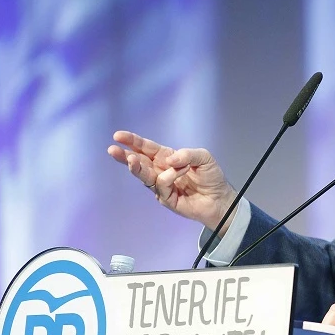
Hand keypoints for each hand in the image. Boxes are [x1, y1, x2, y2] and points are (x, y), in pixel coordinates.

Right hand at [107, 130, 236, 234]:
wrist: (220, 199)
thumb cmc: (211, 177)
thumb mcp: (204, 157)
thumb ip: (187, 154)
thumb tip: (168, 159)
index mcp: (167, 158)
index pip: (146, 148)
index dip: (133, 142)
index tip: (118, 136)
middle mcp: (161, 170)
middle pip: (139, 162)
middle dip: (125, 155)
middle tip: (113, 149)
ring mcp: (162, 186)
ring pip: (144, 176)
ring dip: (137, 167)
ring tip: (132, 160)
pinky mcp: (166, 198)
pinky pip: (162, 184)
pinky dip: (170, 175)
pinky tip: (180, 172)